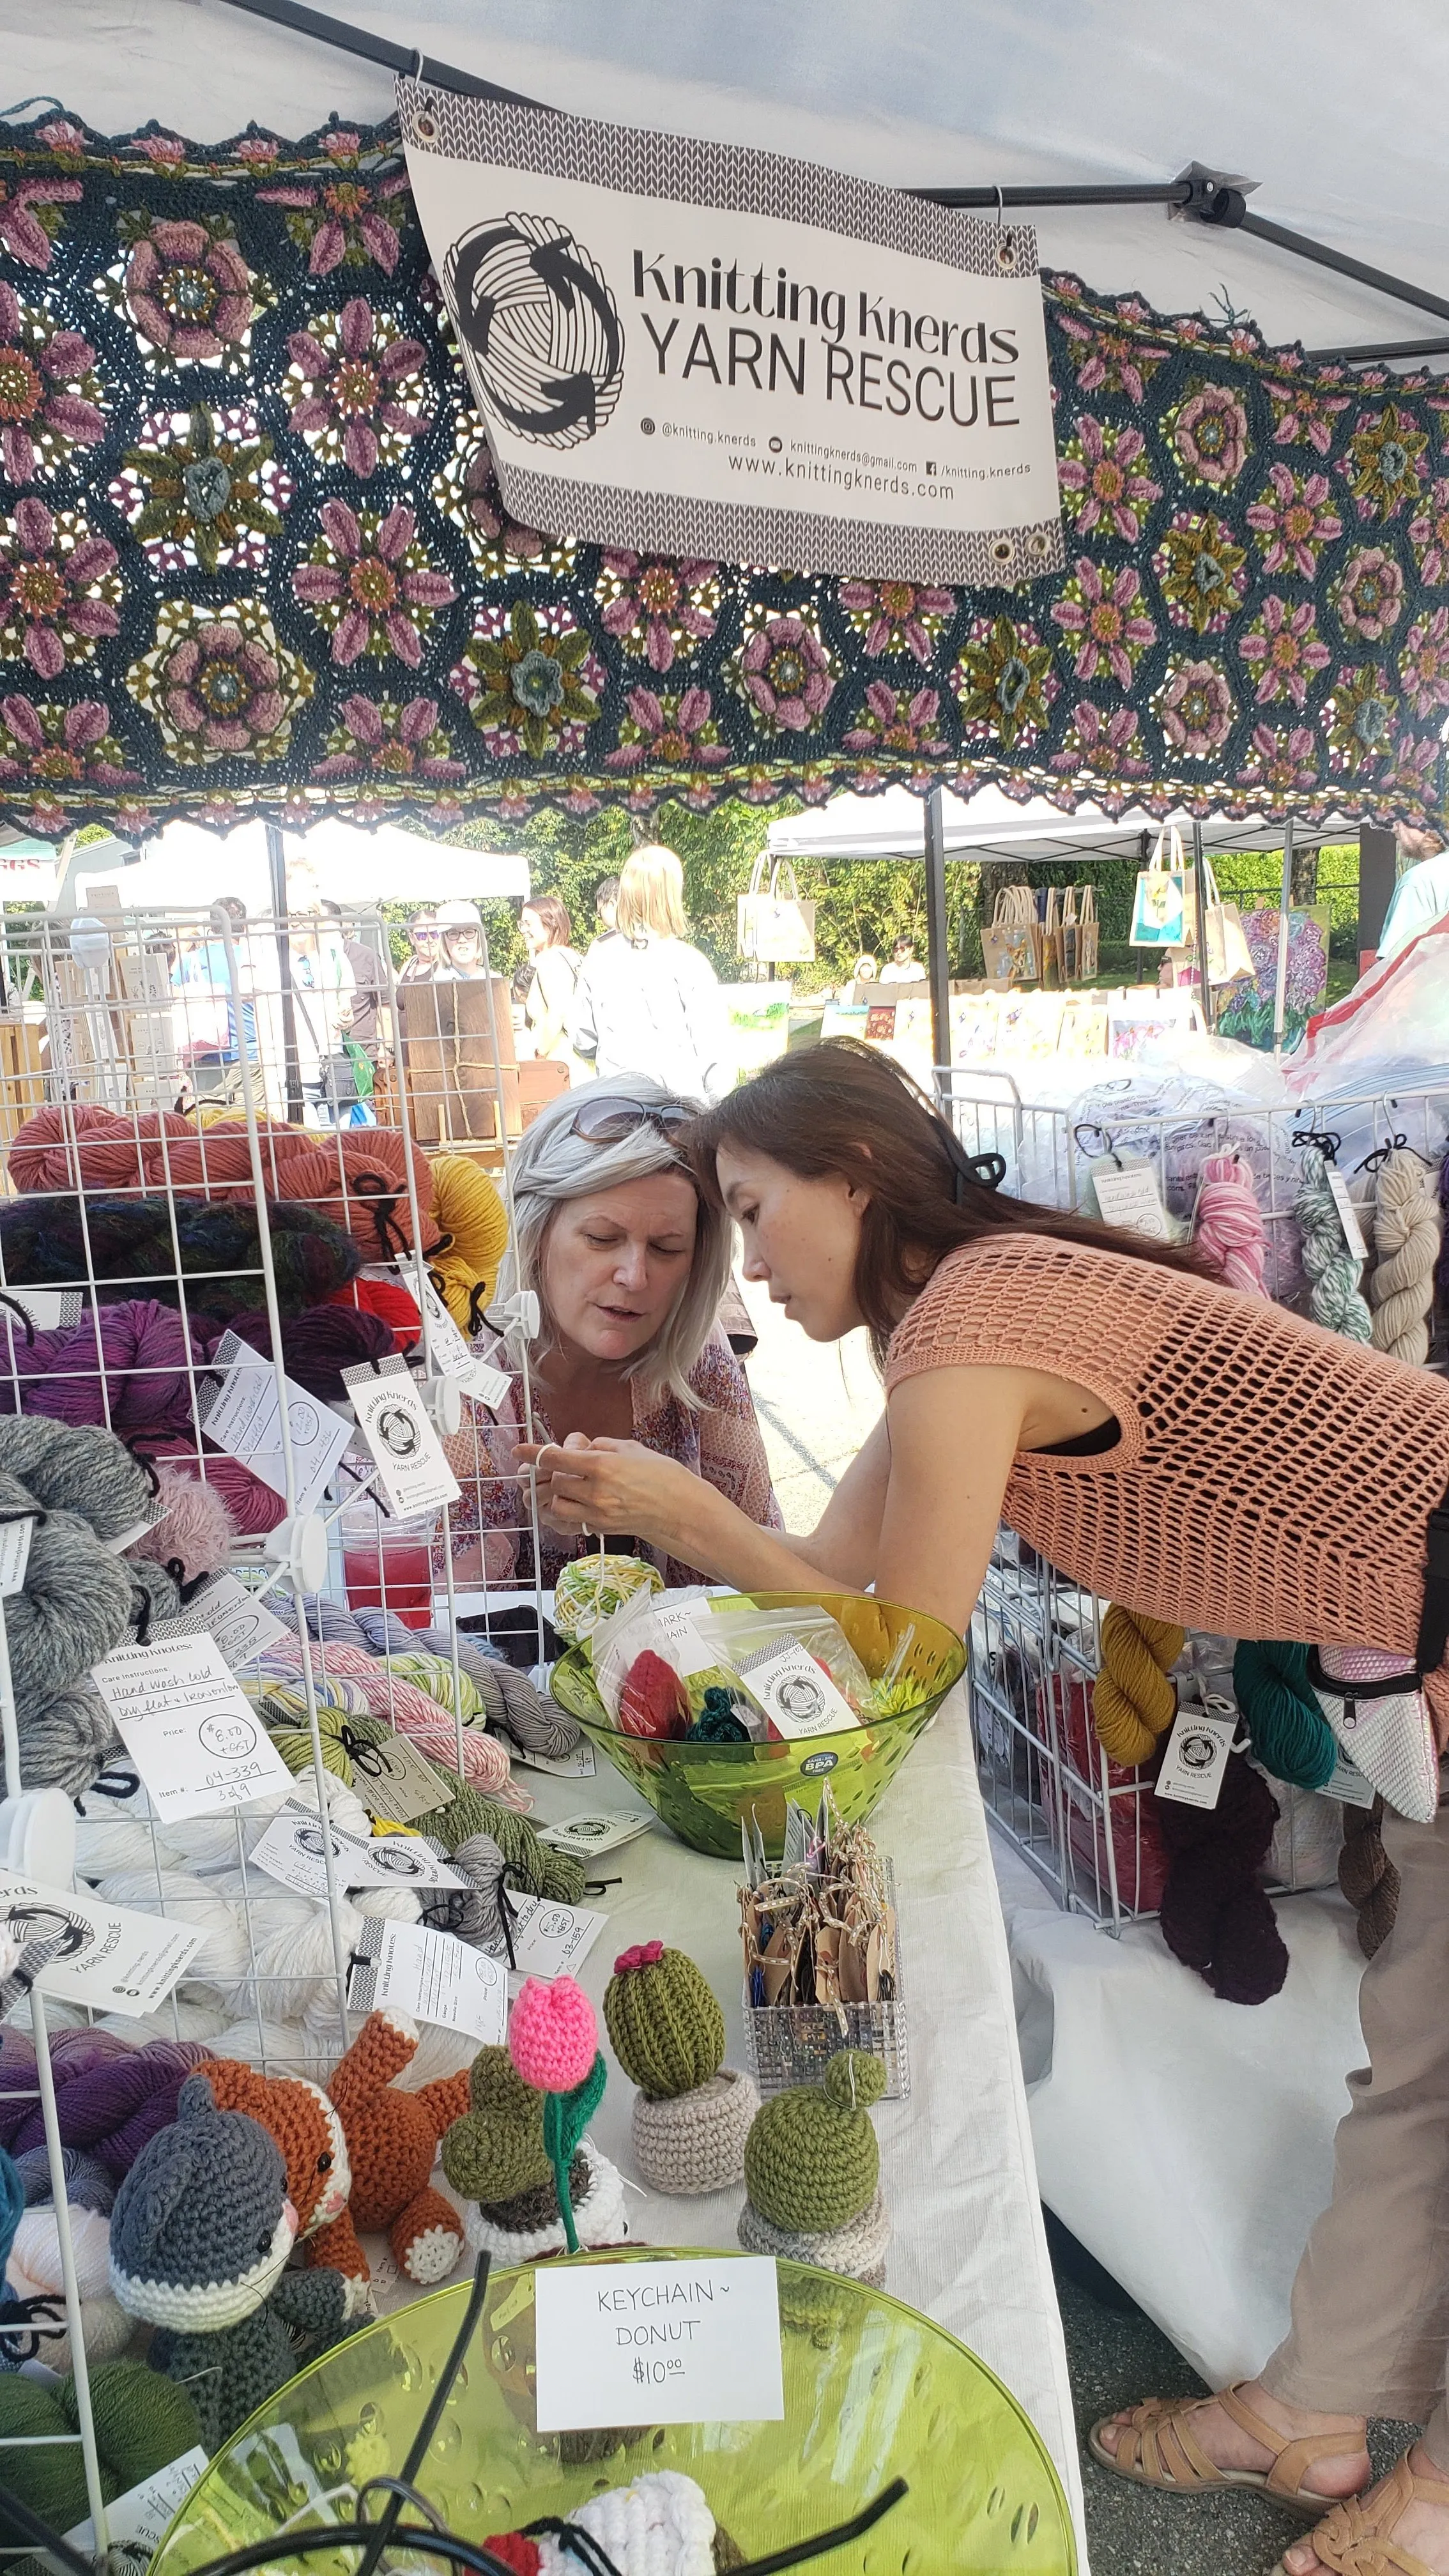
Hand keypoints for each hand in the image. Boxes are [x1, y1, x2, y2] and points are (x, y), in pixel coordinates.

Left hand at [516, 1436, 700, 1549]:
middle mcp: (595, 1491)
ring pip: (556, 1506)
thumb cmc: (662, 1475)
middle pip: (552, 1483)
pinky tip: (570, 1503)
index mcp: (602, 1465)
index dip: (532, 1453)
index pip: (555, 1458)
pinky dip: (565, 1511)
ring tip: (556, 1487)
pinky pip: (571, 1520)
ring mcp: (597, 1513)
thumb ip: (599, 1445)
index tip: (518, 1449)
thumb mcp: (630, 1448)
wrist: (681, 1510)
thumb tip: (578, 1447)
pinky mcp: (601, 1528)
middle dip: (543, 1475)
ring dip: (552, 1496)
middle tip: (541, 1470)